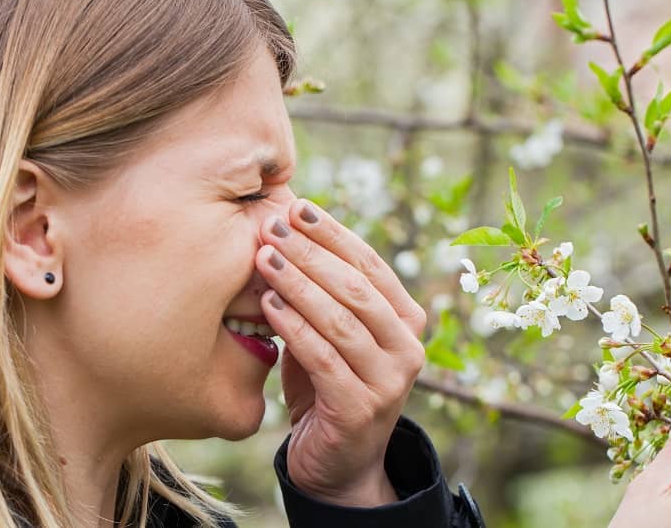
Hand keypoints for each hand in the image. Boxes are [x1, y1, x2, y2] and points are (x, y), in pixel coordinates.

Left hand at [255, 199, 426, 506]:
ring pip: (341, 319)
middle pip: (356, 286)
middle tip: (271, 226)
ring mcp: (389, 381)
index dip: (332, 232)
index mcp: (406, 320)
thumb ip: (321, 292)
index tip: (296, 206)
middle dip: (310, 252)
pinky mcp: (361, 409)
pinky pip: (323, 358)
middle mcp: (407, 347)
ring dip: (298, 283)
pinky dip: (294, 326)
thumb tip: (284, 230)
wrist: (337, 465)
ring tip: (263, 257)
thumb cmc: (327, 386)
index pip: (370, 263)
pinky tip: (268, 304)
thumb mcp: (330, 333)